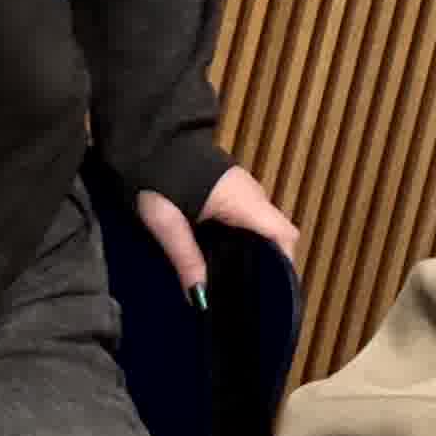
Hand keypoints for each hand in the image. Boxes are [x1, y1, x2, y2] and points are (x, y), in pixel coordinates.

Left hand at [136, 164, 300, 304]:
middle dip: (268, 266)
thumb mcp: (166, 221)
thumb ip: (185, 258)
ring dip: (255, 254)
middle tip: (249, 297)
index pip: (284, 236)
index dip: (284, 266)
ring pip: (261, 229)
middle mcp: (252, 195)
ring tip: (236, 285)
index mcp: (244, 201)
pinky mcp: (230, 190)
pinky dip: (243, 241)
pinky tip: (224, 260)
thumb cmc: (158, 175)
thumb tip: (201, 299)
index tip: (271, 294)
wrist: (150, 136)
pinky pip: (247, 221)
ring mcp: (243, 190)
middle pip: (276, 236)